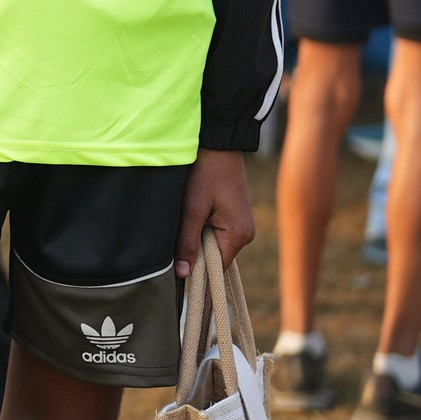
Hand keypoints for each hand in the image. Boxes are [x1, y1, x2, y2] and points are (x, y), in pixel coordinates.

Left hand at [173, 147, 255, 275]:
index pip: (217, 267)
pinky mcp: (234, 216)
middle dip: (195, 252)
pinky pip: (216, 232)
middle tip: (174, 240)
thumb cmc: (205, 174)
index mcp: (239, 235)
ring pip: (214, 244)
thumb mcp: (192, 209)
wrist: (218, 146)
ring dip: (197, 239)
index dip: (197, 271)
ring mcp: (242, 225)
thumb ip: (188, 242)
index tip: (175, 270)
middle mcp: (246, 233)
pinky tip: (191, 216)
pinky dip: (202, 229)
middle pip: (216, 257)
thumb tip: (183, 274)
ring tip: (183, 223)